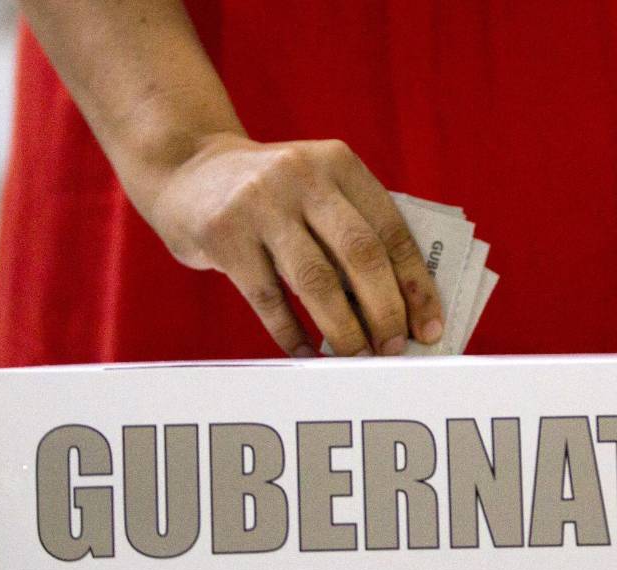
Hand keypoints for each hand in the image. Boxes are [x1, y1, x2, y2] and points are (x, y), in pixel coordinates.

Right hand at [145, 132, 442, 356]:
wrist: (186, 168)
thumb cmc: (271, 196)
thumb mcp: (316, 189)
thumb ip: (353, 230)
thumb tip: (399, 310)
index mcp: (339, 163)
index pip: (392, 230)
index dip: (416, 284)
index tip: (431, 327)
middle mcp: (302, 176)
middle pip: (360, 254)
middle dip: (385, 310)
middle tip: (396, 349)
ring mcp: (260, 204)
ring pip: (316, 281)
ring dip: (344, 329)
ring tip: (359, 359)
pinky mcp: (224, 235)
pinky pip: (267, 298)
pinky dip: (291, 332)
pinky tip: (307, 353)